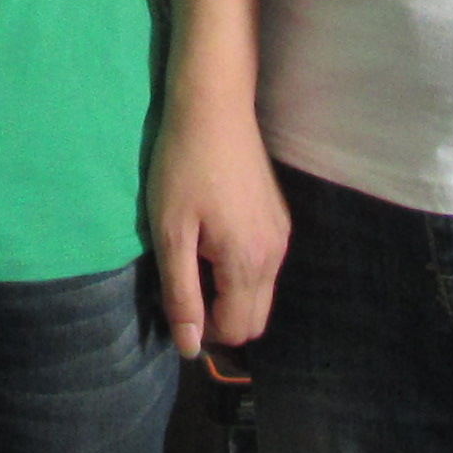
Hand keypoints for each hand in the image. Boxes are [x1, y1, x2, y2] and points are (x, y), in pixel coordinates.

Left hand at [147, 90, 288, 357]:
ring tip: (196, 255)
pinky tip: (213, 235)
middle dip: (221, 317)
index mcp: (248, 264)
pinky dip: (241, 269)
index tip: (176, 299)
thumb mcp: (171, 232)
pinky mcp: (280, 218)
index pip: (235, 330)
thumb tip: (189, 347)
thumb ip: (181, 293)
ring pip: (261, 293)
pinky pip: (264, 266)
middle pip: (255, 319)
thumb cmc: (183, 165)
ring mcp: (282, 235)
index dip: (203, 329)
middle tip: (185, 283)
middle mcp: (275, 256)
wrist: (214, 106)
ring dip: (230, 292)